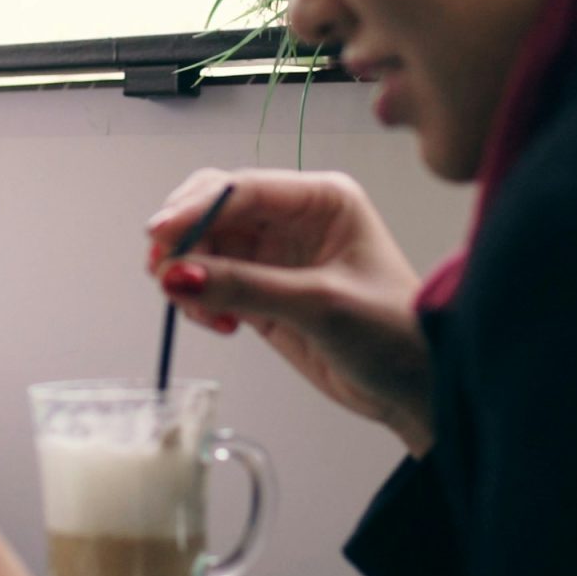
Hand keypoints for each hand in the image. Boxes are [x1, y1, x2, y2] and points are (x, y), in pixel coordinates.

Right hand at [148, 169, 434, 453]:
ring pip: (204, 247)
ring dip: (188, 275)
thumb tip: (178, 275)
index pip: (242, 188)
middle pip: (212, 209)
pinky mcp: (261, 291)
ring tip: (204, 312)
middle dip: (183, 239)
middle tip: (164, 274)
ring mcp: (274, 255)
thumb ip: (246, 287)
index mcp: (321, 198)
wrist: (417, 387)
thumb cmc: (396, 333)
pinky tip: (221, 324)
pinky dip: (200, 300)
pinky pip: (210, 282)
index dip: (194, 208)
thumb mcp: (320, 304)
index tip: (159, 234)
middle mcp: (294, 218)